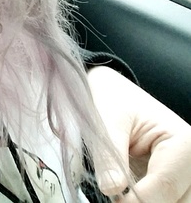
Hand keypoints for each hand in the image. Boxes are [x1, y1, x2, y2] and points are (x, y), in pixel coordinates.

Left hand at [87, 66, 190, 202]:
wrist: (117, 96)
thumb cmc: (114, 102)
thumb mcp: (106, 122)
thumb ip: (108, 156)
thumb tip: (112, 189)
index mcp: (184, 141)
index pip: (165, 185)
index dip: (136, 200)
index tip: (115, 200)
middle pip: (176, 202)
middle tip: (117, 197)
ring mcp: (189, 175)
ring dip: (148, 202)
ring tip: (124, 192)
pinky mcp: (180, 184)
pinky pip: (169, 201)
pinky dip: (149, 200)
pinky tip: (131, 193)